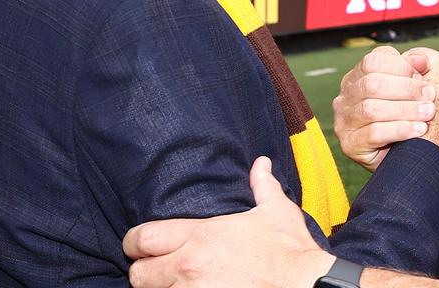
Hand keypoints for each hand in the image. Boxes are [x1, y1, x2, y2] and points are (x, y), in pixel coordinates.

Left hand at [123, 157, 332, 287]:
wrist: (304, 285)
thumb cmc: (289, 250)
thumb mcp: (275, 211)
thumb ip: (262, 186)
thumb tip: (261, 164)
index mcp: (200, 236)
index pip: (143, 238)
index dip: (134, 242)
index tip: (138, 244)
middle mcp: (189, 267)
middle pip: (139, 274)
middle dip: (143, 270)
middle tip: (152, 268)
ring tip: (174, 283)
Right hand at [333, 46, 434, 171]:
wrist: (405, 159)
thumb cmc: (409, 117)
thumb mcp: (413, 90)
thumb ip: (415, 70)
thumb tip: (421, 59)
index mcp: (358, 77)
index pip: (373, 61)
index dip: (400, 67)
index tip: (425, 76)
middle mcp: (346, 96)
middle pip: (372, 84)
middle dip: (406, 89)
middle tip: (431, 96)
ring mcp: (344, 121)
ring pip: (372, 109)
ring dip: (405, 110)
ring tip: (429, 114)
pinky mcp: (350, 144)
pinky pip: (373, 134)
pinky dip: (400, 130)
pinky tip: (419, 130)